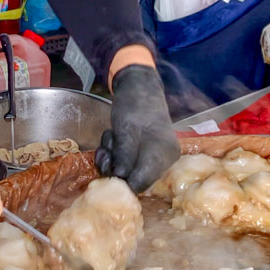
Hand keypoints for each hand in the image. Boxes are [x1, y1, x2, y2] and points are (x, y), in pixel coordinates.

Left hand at [95, 63, 179, 192]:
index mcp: (164, 154)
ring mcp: (154, 157)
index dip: (121, 180)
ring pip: (127, 170)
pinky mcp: (144, 154)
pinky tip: (113, 138)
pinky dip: (115, 153)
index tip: (107, 169)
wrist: (140, 86)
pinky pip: (127, 163)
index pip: (141, 182)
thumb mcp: (126, 129)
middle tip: (106, 150)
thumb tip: (120, 178)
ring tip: (111, 137)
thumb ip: (124, 155)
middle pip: (134, 178)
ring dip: (112, 157)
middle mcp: (163, 160)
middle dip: (114, 166)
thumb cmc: (135, 104)